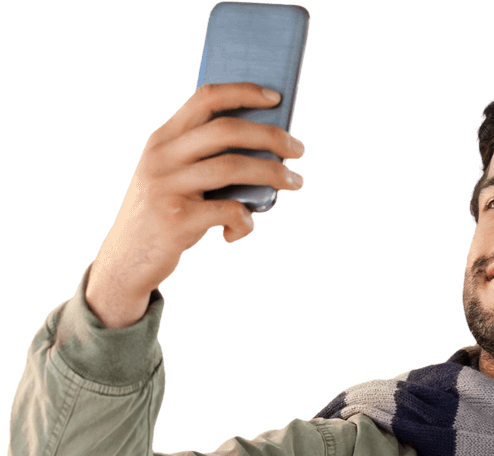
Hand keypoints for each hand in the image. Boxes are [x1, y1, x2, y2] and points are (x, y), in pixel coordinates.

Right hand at [86, 82, 305, 326]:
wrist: (127, 258)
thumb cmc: (166, 214)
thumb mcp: (174, 177)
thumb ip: (205, 160)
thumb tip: (267, 152)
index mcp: (163, 138)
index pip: (205, 99)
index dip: (243, 92)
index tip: (276, 98)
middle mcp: (162, 156)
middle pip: (226, 131)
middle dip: (271, 136)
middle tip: (299, 149)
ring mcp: (168, 186)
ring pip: (233, 168)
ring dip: (273, 175)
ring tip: (295, 182)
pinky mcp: (177, 219)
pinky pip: (229, 211)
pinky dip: (246, 220)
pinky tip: (242, 228)